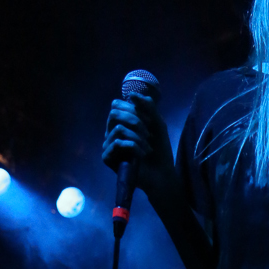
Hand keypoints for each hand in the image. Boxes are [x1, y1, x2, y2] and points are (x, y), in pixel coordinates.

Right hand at [101, 92, 175, 210]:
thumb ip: (148, 107)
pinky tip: (141, 155)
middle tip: (148, 133)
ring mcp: (108, 144)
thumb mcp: (157, 123)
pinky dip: (133, 147)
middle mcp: (111, 131)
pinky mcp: (107, 157)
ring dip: (137, 137)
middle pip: (113, 112)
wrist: (161, 173)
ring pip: (118, 128)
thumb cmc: (159, 149)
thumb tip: (131, 94)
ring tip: (147, 148)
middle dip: (135, 120)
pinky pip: (117, 143)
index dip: (133, 109)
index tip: (149, 122)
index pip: (116, 104)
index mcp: (120, 122)